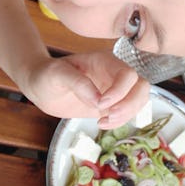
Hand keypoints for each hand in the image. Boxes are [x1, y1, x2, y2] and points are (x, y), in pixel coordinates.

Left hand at [21, 51, 149, 128]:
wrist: (42, 88)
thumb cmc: (47, 75)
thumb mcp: (57, 74)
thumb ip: (78, 83)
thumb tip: (98, 100)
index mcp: (104, 61)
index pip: (127, 74)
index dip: (120, 91)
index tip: (100, 104)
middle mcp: (115, 74)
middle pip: (142, 87)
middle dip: (130, 104)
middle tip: (109, 116)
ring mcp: (116, 90)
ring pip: (140, 101)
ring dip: (127, 115)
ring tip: (103, 122)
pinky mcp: (113, 105)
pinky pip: (129, 113)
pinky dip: (121, 122)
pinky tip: (102, 124)